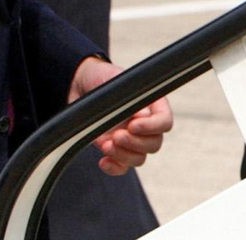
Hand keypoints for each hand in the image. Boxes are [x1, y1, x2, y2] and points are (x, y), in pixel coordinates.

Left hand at [68, 56, 173, 175]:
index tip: (133, 125)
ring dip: (124, 155)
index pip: (164, 121)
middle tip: (117, 135)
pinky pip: (123, 167)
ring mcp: (131, 139)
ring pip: (140, 158)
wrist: (81, 85)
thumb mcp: (116, 82)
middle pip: (154, 144)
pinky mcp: (116, 150)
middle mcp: (144, 123)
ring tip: (106, 144)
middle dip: (135, 143)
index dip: (152, 127)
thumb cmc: (102, 78)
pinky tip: (103, 160)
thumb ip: (132, 99)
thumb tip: (145, 116)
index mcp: (151, 104)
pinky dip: (114, 168)